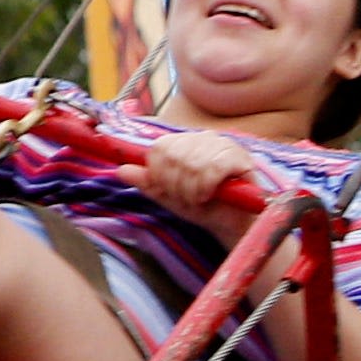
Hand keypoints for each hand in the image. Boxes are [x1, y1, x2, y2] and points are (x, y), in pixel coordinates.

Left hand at [140, 127, 262, 222]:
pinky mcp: (240, 157)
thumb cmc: (202, 206)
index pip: (159, 148)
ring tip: (198, 199)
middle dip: (175, 185)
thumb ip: (146, 182)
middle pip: (173, 156)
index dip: (158, 174)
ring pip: (192, 163)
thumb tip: (121, 170)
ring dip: (190, 190)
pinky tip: (209, 196)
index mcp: (183, 142)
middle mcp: (201, 137)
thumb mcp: (168, 196)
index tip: (168, 191)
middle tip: (186, 199)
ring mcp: (222, 144)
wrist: (232, 223)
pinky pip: (212, 168)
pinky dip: (205, 187)